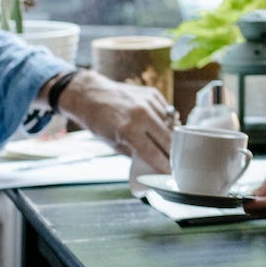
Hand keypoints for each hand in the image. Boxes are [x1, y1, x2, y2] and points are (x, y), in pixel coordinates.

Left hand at [57, 72, 174, 174]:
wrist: (90, 95)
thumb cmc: (98, 121)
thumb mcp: (113, 143)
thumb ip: (134, 153)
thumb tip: (151, 164)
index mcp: (128, 130)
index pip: (154, 153)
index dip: (164, 165)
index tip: (171, 173)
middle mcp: (141, 114)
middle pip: (168, 138)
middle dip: (173, 152)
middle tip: (175, 160)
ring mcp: (147, 101)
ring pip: (171, 123)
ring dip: (171, 136)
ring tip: (170, 144)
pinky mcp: (151, 93)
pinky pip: (167, 111)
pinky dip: (167, 120)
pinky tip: (161, 126)